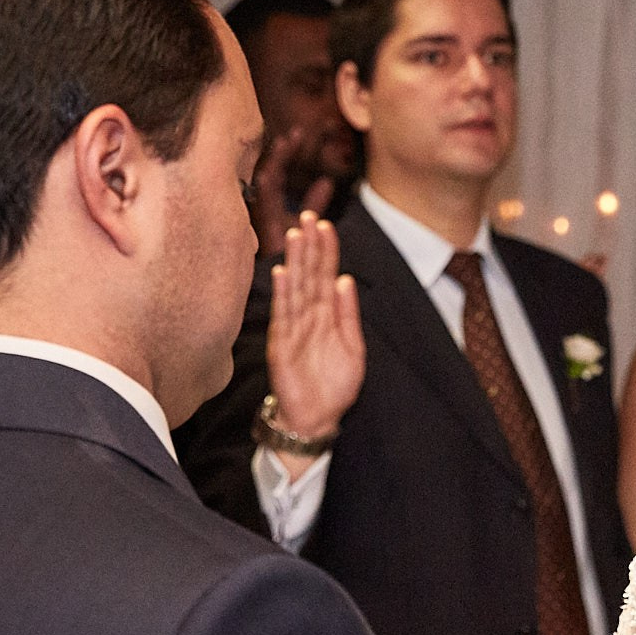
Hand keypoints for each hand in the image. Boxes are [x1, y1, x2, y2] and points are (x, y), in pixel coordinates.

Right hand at [249, 128, 337, 256]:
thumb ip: (313, 202)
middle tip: (295, 132)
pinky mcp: (258, 232)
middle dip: (280, 153)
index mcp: (268, 204)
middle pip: (268, 173)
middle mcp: (260, 208)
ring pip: (262, 186)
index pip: (276, 171)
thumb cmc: (290, 255)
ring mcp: (257, 218)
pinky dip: (261, 191)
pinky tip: (266, 176)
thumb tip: (326, 181)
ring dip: (273, 164)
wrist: (288, 286)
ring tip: (284, 143)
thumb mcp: (305, 223)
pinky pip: (258, 210)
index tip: (297, 133)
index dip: (286, 152)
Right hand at [264, 210, 363, 455]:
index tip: (326, 225)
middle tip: (310, 216)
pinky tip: (283, 273)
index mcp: (327, 316)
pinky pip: (283, 316)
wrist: (318, 418)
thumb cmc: (334, 384)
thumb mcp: (354, 347)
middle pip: (309, 275)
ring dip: (296, 262)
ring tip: (296, 235)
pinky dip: (283, 294)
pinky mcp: (281, 345)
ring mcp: (293, 329)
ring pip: (295, 289)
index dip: (326, 251)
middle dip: (310, 246)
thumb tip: (347, 280)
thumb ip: (349, 314)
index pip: (326, 276)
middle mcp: (308, 317)